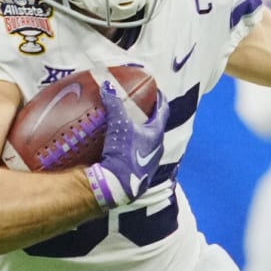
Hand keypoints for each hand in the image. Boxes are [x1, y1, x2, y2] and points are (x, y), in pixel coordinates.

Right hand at [84, 79, 169, 209]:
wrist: (119, 185)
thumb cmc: (123, 153)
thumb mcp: (118, 126)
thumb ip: (114, 104)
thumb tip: (107, 85)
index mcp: (156, 133)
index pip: (163, 111)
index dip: (160, 99)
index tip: (156, 91)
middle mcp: (158, 148)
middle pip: (156, 128)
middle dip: (149, 118)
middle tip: (141, 109)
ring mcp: (151, 162)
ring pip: (149, 144)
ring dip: (142, 135)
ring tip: (131, 129)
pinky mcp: (141, 174)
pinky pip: (140, 157)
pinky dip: (134, 149)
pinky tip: (123, 149)